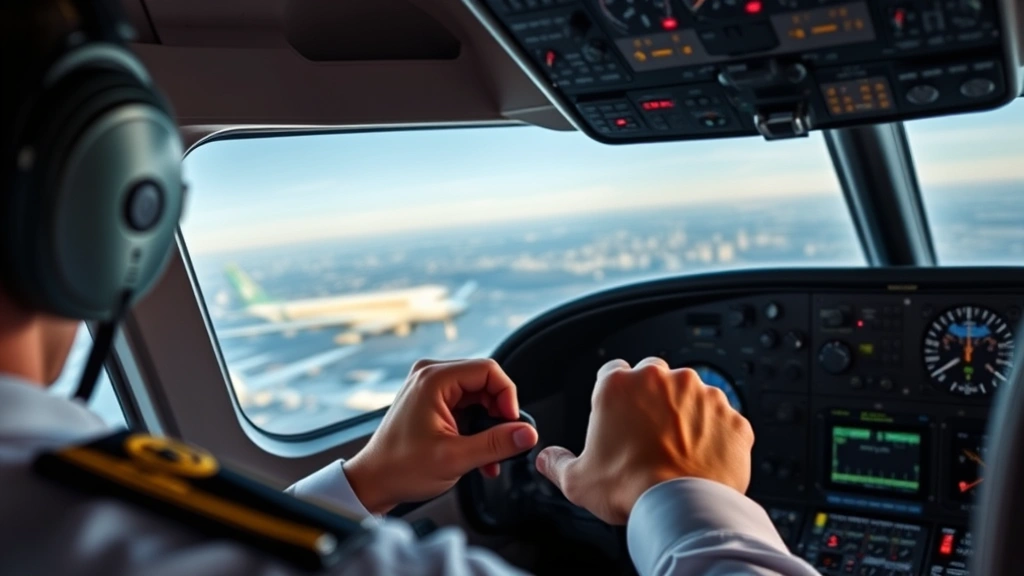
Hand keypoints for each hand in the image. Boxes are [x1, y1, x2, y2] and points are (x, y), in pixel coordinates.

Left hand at [343, 359, 538, 514]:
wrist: (373, 482)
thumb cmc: (400, 468)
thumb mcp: (456, 458)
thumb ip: (496, 444)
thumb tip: (527, 434)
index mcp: (433, 379)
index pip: (488, 370)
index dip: (507, 395)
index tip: (513, 423)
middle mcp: (431, 376)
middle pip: (485, 382)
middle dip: (500, 413)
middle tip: (505, 440)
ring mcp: (430, 388)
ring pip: (478, 396)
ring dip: (490, 424)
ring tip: (492, 454)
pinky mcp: (432, 401)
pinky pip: (466, 405)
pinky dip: (477, 427)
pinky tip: (481, 453)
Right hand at [535, 357, 753, 524]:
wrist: (682, 508)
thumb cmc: (630, 489)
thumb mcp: (577, 480)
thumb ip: (557, 463)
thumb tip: (547, 459)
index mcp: (618, 386)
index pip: (612, 372)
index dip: (614, 395)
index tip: (619, 414)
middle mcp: (662, 379)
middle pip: (654, 376)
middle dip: (652, 398)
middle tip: (648, 433)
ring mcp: (702, 395)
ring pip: (692, 395)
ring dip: (686, 415)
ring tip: (678, 450)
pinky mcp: (731, 417)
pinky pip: (723, 420)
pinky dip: (715, 435)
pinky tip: (703, 458)